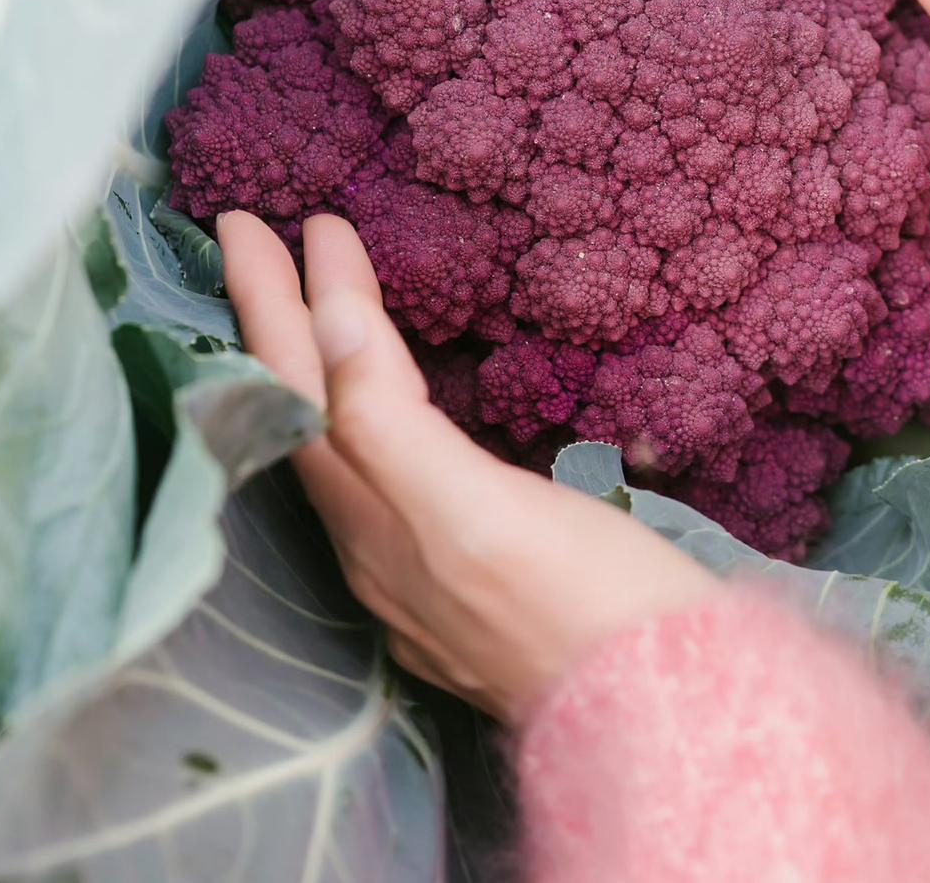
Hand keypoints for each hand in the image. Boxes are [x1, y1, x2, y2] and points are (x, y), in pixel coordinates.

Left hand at [219, 211, 713, 723]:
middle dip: (278, 320)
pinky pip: (392, 471)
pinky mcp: (472, 575)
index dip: (288, 300)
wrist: (675, 711)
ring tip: (311, 303)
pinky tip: (399, 407)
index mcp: (376, 523)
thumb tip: (318, 323)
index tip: (285, 217)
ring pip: (345, 444)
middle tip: (254, 233)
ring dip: (321, 362)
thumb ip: (388, 422)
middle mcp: (381, 549)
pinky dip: (375, 409)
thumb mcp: (475, 512)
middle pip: (308, 412)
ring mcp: (424, 568)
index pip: (303, 389)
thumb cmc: (588, 611)